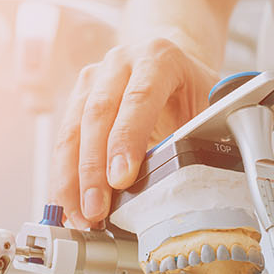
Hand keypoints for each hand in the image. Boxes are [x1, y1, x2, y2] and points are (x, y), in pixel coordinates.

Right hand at [49, 36, 219, 227]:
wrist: (173, 66)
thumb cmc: (191, 90)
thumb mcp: (209, 105)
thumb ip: (201, 134)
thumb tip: (190, 179)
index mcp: (158, 58)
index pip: (139, 97)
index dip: (127, 139)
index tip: (121, 178)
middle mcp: (119, 63)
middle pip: (97, 115)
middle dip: (93, 170)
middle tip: (97, 209)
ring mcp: (93, 79)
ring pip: (72, 130)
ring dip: (71, 179)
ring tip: (81, 215)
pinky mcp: (76, 99)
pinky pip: (64, 141)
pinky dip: (65, 176)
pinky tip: (69, 203)